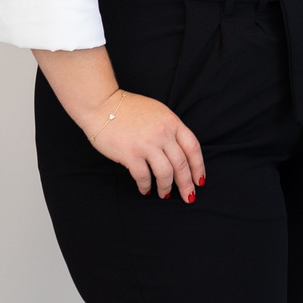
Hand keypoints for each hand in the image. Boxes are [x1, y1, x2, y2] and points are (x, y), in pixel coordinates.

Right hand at [79, 90, 204, 200]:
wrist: (103, 105)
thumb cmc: (129, 109)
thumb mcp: (158, 113)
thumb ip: (170, 130)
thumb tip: (179, 153)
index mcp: (172, 122)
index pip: (193, 148)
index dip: (198, 167)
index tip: (199, 180)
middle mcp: (162, 133)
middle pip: (181, 164)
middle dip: (187, 184)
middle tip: (189, 197)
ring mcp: (147, 144)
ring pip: (165, 173)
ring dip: (166, 188)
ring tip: (165, 194)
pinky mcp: (130, 154)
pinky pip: (143, 176)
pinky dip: (146, 186)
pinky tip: (145, 189)